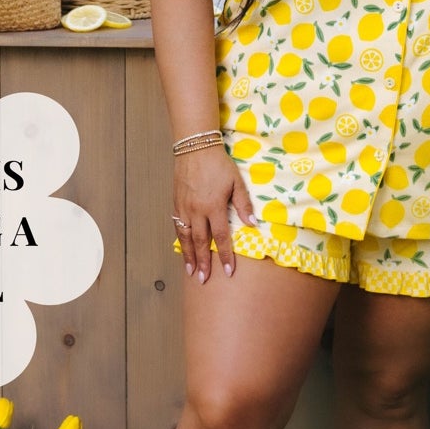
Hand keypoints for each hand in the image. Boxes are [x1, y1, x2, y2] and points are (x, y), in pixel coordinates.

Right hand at [172, 144, 254, 281]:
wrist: (195, 148)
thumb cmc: (219, 164)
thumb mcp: (236, 182)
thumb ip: (243, 205)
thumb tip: (252, 225)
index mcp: (214, 207)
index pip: (221, 237)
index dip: (225, 256)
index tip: (228, 272)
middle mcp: (197, 211)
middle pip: (200, 242)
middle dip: (203, 263)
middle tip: (204, 280)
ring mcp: (184, 208)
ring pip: (186, 237)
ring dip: (189, 256)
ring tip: (191, 272)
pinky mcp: (177, 203)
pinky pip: (178, 226)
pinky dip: (180, 241)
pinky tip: (183, 249)